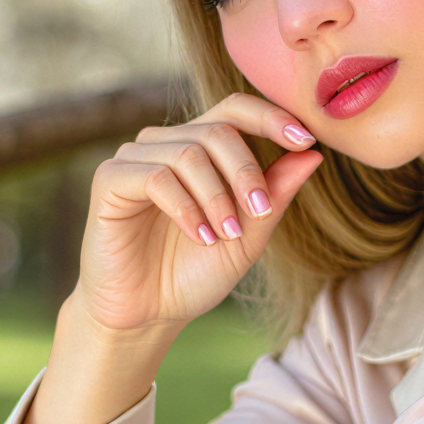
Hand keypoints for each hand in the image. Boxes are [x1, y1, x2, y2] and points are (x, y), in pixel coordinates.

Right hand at [72, 92, 323, 337]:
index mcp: (201, 148)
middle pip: (218, 131)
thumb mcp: (248, 235)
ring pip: (189, 154)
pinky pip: (155, 177)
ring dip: (217, 197)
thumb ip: (274, 194)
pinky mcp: (109, 180)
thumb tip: (313, 155)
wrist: (148, 313)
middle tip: (258, 212)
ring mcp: (135, 158)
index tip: (307, 141)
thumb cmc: (195, 272)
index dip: (272, 118)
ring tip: (226, 235)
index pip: (236, 110)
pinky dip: (185, 208)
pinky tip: (200, 237)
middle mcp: (167, 144)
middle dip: (246, 172)